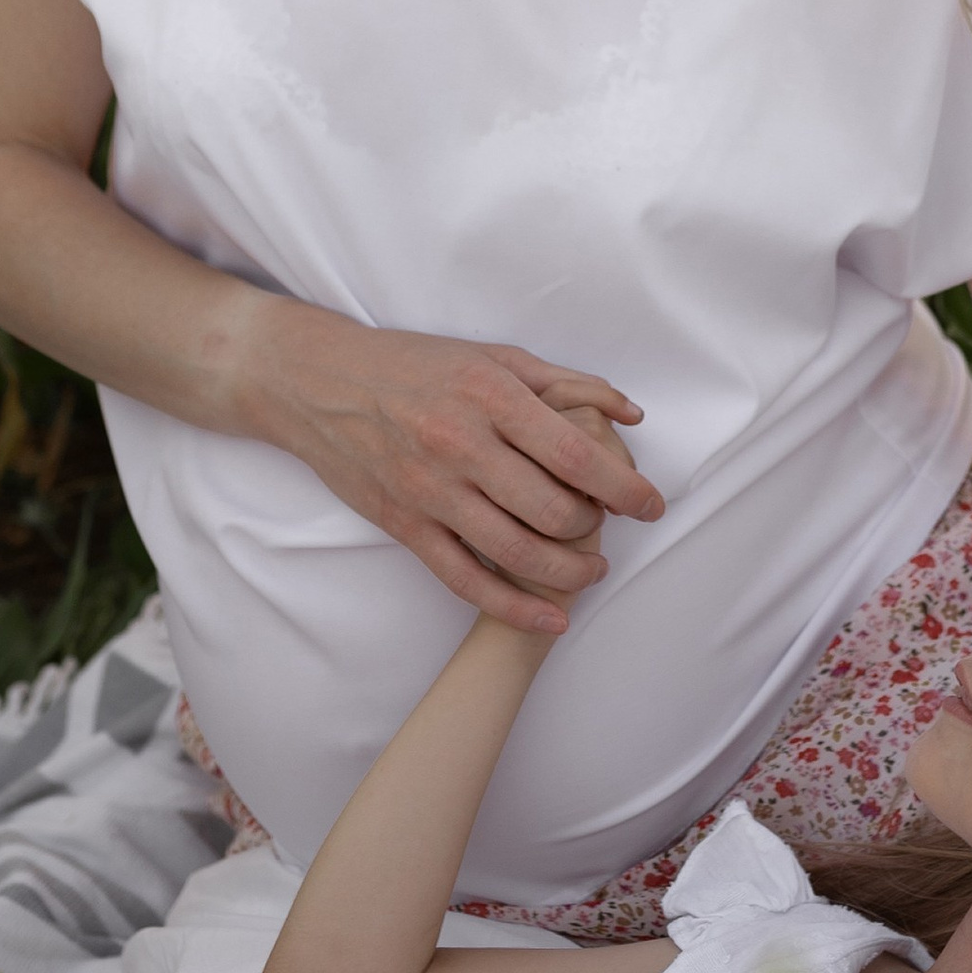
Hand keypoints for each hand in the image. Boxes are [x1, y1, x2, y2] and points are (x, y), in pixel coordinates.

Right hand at [247, 304, 666, 632]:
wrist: (321, 384)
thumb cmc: (415, 364)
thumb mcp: (492, 356)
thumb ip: (566, 384)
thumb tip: (631, 412)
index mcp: (490, 394)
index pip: (574, 453)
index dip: (623, 487)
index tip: (650, 504)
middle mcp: (462, 444)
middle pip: (552, 509)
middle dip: (595, 528)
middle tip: (606, 526)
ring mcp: (431, 490)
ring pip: (516, 552)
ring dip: (567, 572)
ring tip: (591, 569)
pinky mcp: (405, 526)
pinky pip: (467, 581)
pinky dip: (515, 608)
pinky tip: (551, 617)